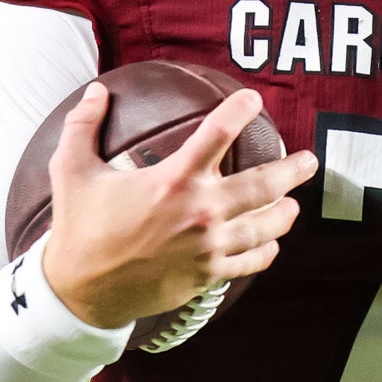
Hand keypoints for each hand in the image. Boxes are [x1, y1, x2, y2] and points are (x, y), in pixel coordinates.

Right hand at [40, 84, 317, 329]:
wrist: (80, 291)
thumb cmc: (78, 228)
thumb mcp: (71, 169)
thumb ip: (83, 125)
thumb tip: (96, 90)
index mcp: (172, 180)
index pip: (218, 133)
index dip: (241, 110)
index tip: (254, 99)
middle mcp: (200, 211)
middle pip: (264, 184)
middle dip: (293, 170)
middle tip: (310, 160)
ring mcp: (208, 246)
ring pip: (265, 227)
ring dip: (285, 214)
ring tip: (294, 206)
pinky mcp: (208, 276)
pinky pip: (249, 262)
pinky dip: (265, 252)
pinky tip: (271, 246)